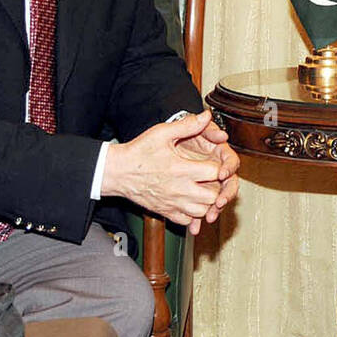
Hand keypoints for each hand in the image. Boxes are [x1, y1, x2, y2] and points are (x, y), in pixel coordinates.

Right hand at [102, 111, 236, 233]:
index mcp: (182, 169)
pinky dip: (192, 214)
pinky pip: (187, 221)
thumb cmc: (138, 152)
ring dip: (206, 202)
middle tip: (211, 179)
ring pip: (202, 211)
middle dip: (216, 187)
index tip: (213, 163)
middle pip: (213, 195)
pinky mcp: (165, 212)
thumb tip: (206, 116)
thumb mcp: (162, 133)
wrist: (117, 172)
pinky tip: (190, 201)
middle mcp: (180, 189)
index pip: (216, 173)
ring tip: (202, 189)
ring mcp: (173, 203)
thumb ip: (187, 125)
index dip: (219, 167)